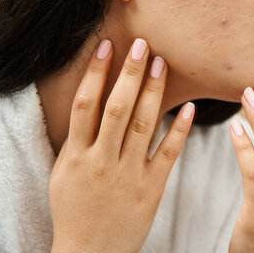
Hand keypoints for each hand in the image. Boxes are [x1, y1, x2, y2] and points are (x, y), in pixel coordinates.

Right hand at [49, 38, 194, 252]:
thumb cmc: (75, 210)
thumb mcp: (65, 174)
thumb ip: (78, 141)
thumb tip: (90, 102)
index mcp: (76, 156)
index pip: (86, 105)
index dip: (96, 73)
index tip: (108, 46)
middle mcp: (102, 161)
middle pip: (116, 108)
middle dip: (129, 74)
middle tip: (142, 44)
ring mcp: (128, 174)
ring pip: (143, 125)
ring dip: (153, 92)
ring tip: (161, 63)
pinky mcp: (152, 187)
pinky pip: (168, 153)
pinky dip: (179, 129)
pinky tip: (189, 108)